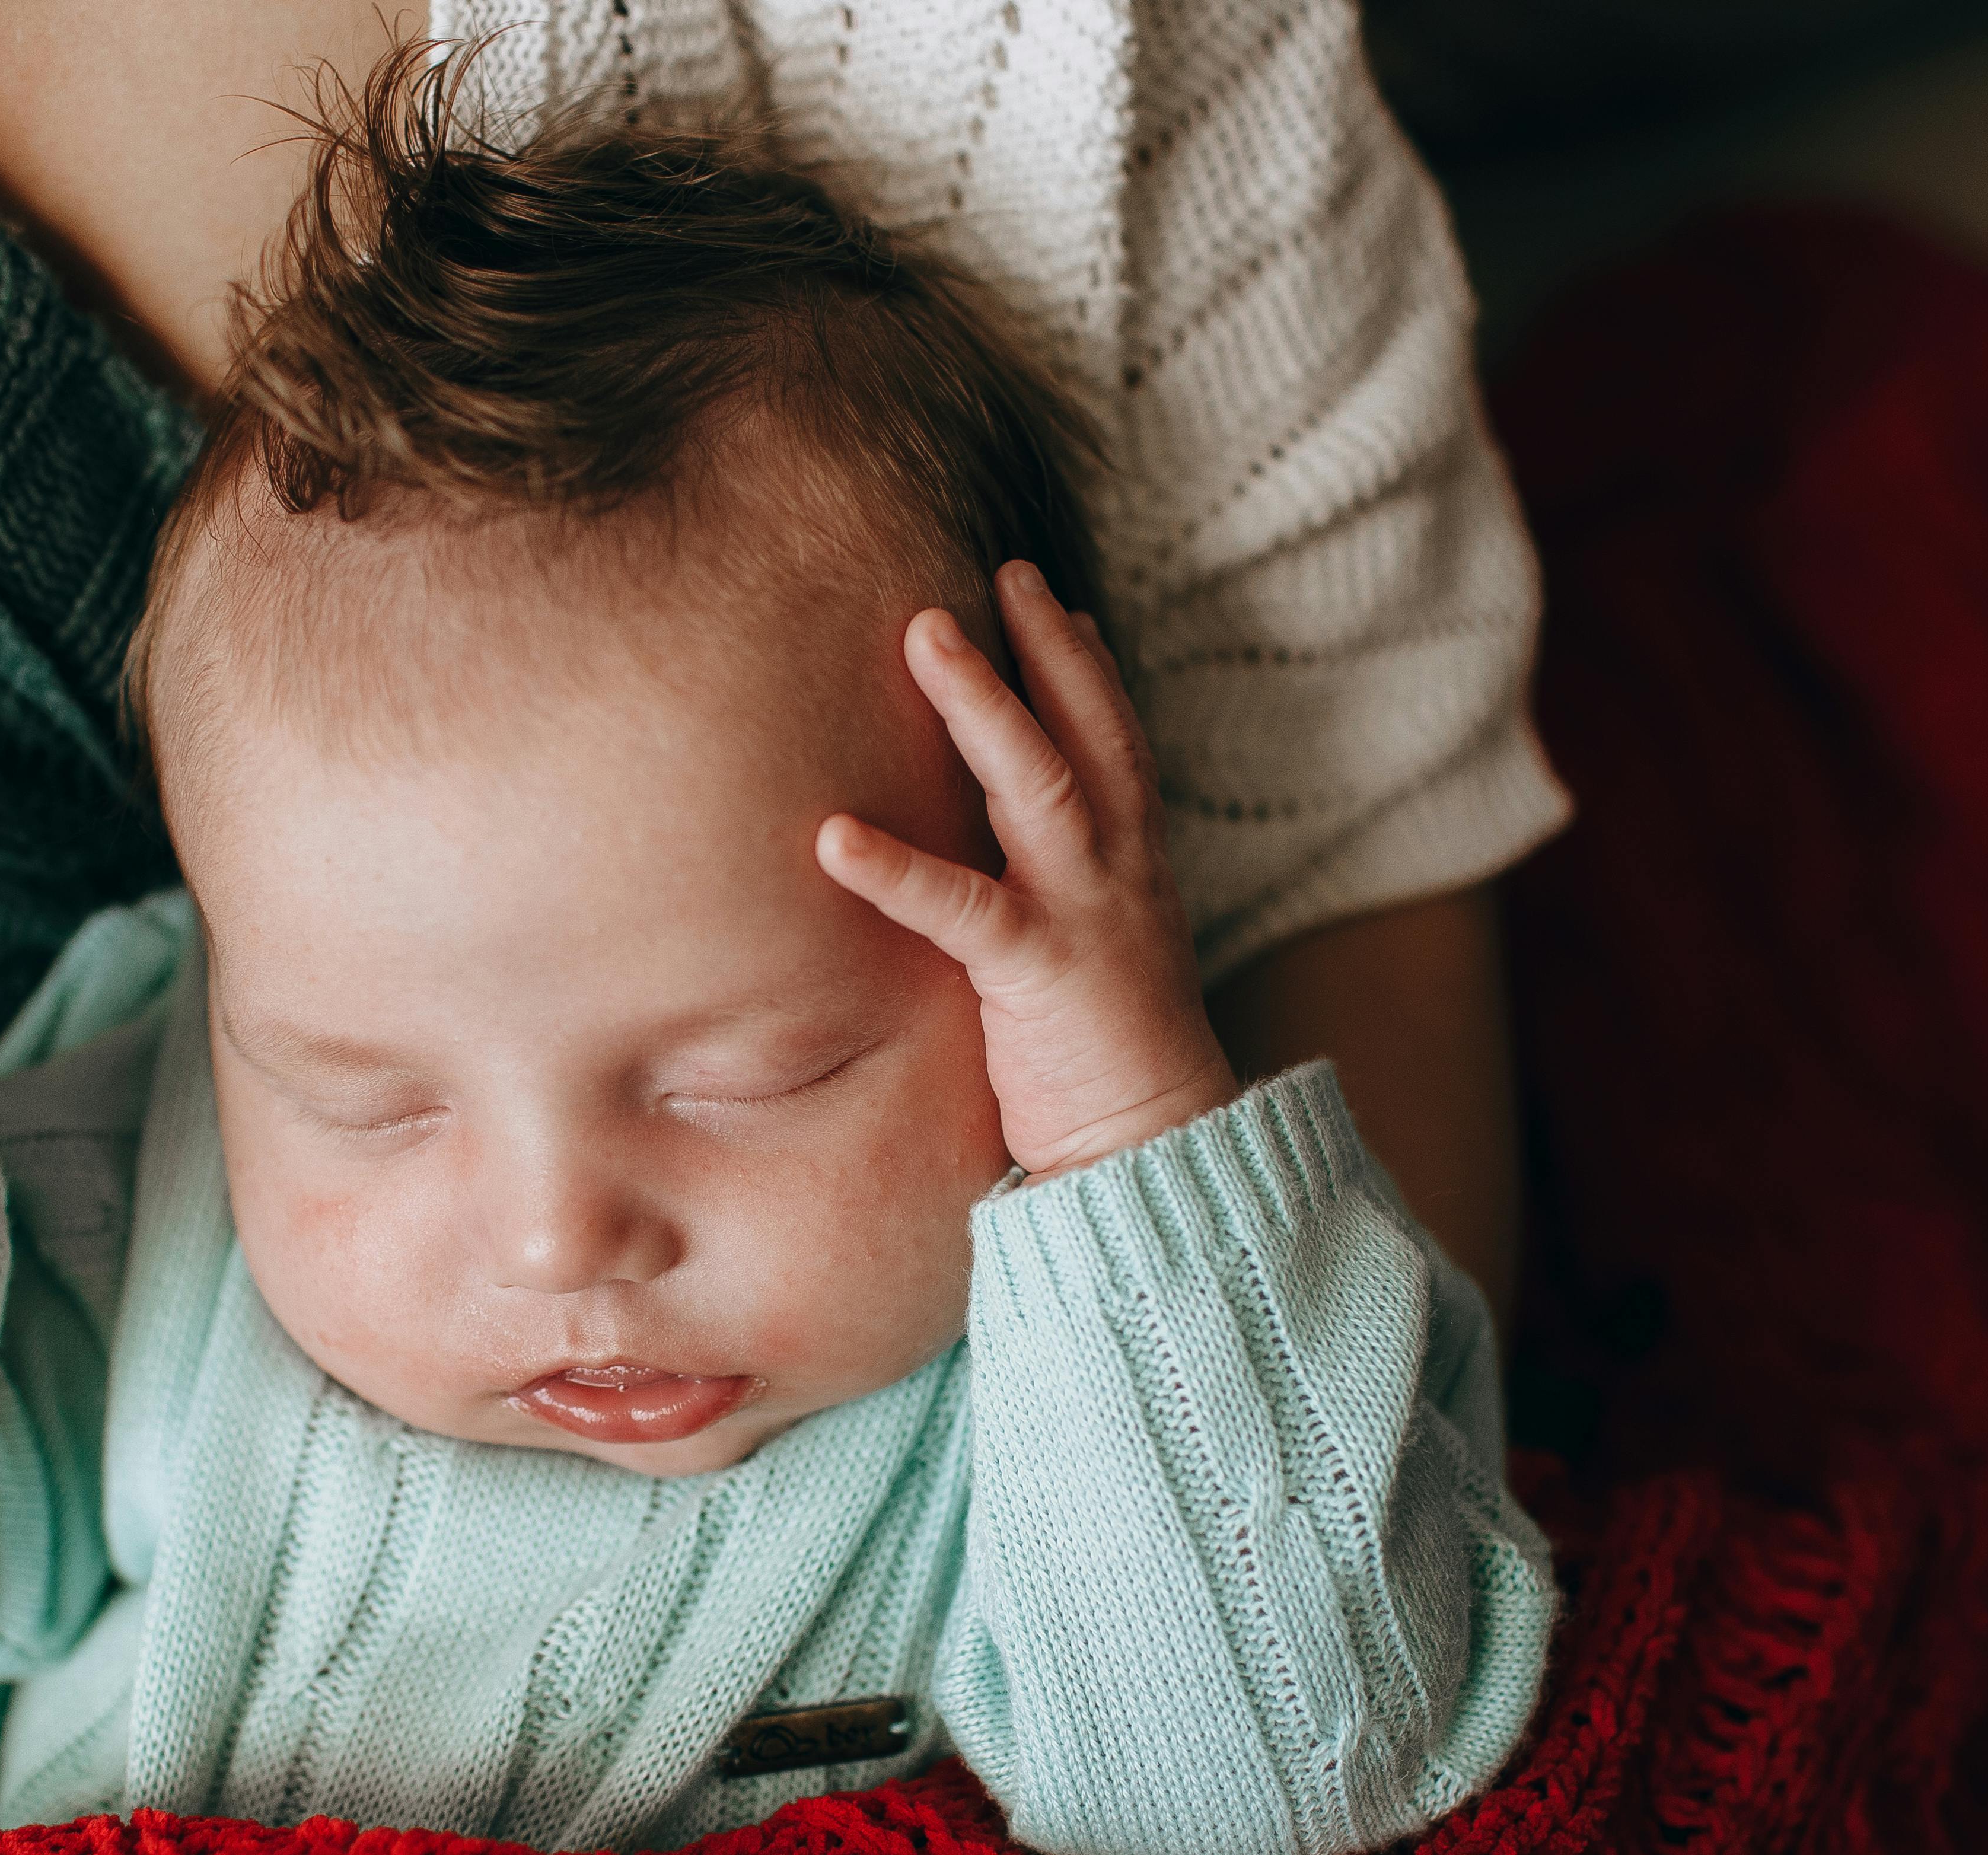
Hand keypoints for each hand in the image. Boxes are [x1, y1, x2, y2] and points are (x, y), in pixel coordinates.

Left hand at [818, 562, 1237, 1180]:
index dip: (1087, 669)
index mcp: (1133, 868)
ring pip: (1038, 785)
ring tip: (925, 634)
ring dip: (982, 703)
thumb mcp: (1094, 955)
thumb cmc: (1109, 1062)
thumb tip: (1009, 863)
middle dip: (1045, 648)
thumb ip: (1055, 898)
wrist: (1156, 1150)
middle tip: (999, 572)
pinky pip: (960, 908)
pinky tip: (831, 836)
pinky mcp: (1039, 975)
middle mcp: (1120, 873)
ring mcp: (1086, 916)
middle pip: (1087, 734)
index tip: (1053, 601)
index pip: (1117, 744)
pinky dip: (895, 869)